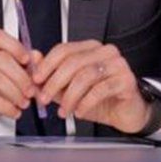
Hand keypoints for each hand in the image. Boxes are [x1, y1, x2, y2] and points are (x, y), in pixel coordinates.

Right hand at [0, 29, 38, 139]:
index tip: (27, 60)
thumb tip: (37, 57)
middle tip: (31, 91)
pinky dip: (6, 106)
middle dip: (20, 76)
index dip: (14, 46)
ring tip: (24, 103)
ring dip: (14, 92)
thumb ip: (25, 67)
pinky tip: (14, 112)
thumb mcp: (10, 80)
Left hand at [33, 41, 149, 133]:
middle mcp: (105, 52)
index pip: (64, 49)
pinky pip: (100, 89)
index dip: (47, 64)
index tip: (36, 80)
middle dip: (54, 82)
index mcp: (90, 48)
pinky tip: (80, 112)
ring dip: (69, 96)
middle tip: (45, 99)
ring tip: (64, 111)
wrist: (126, 113)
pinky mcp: (126, 80)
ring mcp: (118, 64)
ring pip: (85, 76)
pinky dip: (85, 103)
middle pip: (73, 62)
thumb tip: (33, 59)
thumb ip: (53, 74)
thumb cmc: (101, 99)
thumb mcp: (71, 88)